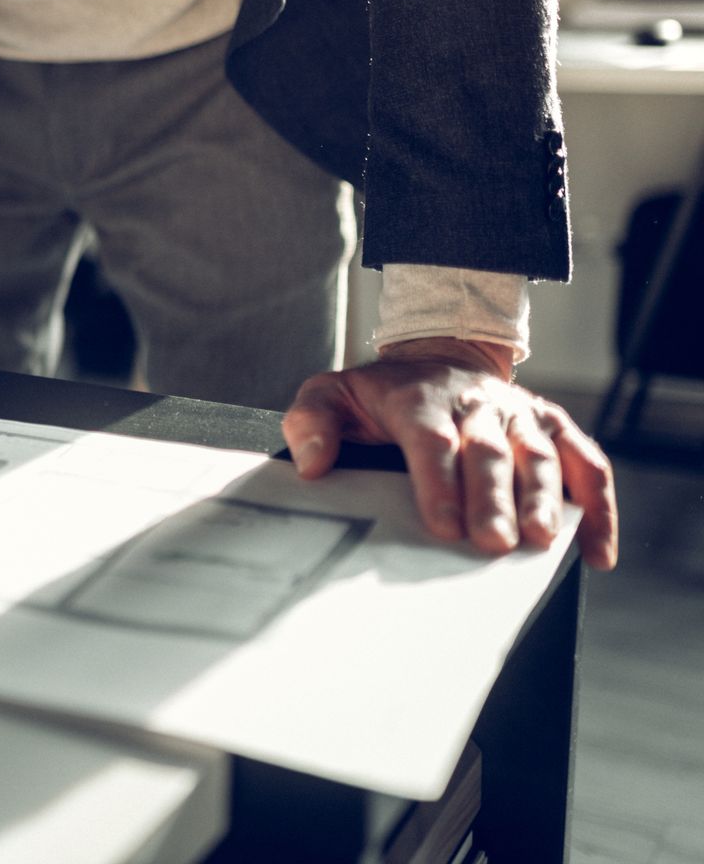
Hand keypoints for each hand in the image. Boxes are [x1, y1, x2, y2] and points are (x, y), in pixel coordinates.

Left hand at [282, 337, 618, 569]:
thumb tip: (311, 465)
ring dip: (545, 498)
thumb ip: (311, 424)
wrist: (435, 358)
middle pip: (489, 450)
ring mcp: (519, 413)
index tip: (442, 524)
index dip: (439, 481)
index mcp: (419, 398)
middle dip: (493, 497)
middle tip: (493, 542)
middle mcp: (475, 403)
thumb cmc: (382, 394)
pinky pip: (588, 463)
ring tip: (543, 540)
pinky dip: (598, 506)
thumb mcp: (331, 395)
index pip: (431, 439)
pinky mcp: (552, 427)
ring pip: (541, 453)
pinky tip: (596, 551)